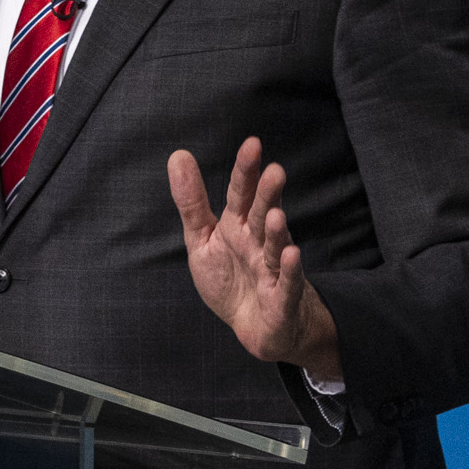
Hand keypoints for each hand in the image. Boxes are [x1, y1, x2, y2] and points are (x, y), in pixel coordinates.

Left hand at [167, 137, 342, 383]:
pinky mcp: (282, 298)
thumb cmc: (230, 277)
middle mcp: (259, 242)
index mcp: (238, 225)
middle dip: (268, 195)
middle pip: (262, 215)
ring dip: (277, 233)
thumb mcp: (203, 239)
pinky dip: (289, 270)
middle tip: (273, 171)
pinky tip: (291, 254)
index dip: (245, 170)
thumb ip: (192, 202)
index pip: (241, 193)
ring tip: (276, 215)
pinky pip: (286, 283)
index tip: (252, 144)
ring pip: (275, 247)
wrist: (253, 325)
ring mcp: (273, 269)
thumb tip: (177, 155)